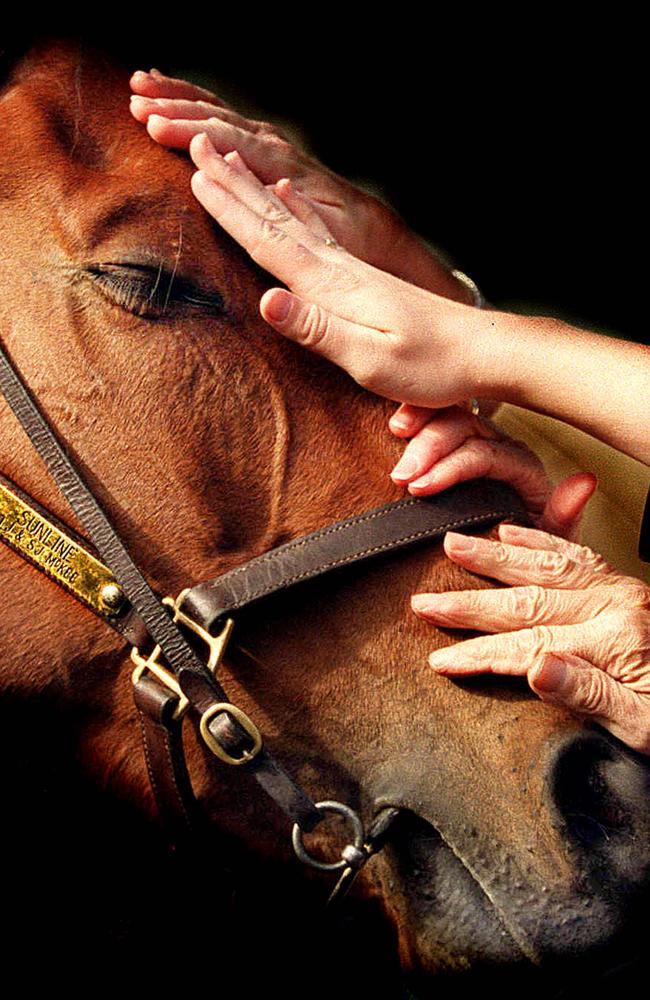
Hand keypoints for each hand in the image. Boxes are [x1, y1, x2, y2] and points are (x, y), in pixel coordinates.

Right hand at [140, 127, 493, 408]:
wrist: (482, 351)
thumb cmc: (428, 365)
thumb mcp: (369, 358)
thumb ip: (316, 328)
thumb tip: (267, 299)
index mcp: (332, 285)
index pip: (269, 241)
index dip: (230, 210)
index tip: (196, 175)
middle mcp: (337, 268)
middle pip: (274, 218)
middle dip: (233, 184)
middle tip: (197, 145)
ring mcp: (350, 269)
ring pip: (290, 218)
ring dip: (254, 189)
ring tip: (229, 160)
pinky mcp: (361, 277)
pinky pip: (315, 231)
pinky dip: (294, 208)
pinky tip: (287, 194)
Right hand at [388, 403, 596, 539]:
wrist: (517, 562)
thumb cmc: (531, 552)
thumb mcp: (552, 540)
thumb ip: (565, 514)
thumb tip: (585, 481)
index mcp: (521, 466)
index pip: (484, 456)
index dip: (450, 468)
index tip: (419, 488)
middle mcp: (498, 446)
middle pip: (461, 427)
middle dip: (429, 447)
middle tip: (400, 475)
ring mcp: (473, 441)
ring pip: (446, 416)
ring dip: (420, 426)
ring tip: (394, 438)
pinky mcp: (451, 446)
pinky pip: (433, 421)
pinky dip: (416, 419)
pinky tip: (396, 427)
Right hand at [413, 524, 649, 753]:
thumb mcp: (639, 726)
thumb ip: (588, 694)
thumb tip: (534, 668)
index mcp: (615, 643)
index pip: (528, 647)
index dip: (479, 654)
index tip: (440, 658)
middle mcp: (614, 606)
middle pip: (527, 603)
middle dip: (470, 604)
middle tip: (426, 602)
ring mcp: (617, 591)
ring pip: (544, 568)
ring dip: (495, 558)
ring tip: (453, 545)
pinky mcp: (620, 585)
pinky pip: (574, 553)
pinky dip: (539, 541)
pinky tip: (509, 533)